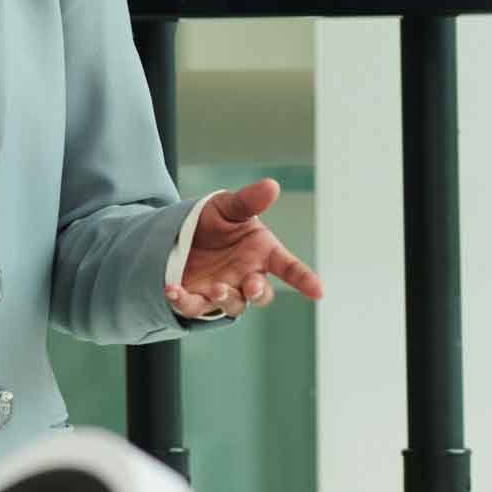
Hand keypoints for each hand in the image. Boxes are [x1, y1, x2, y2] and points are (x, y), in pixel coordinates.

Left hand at [165, 179, 322, 319]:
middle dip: (258, 291)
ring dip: (226, 298)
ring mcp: (224, 291)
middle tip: (251, 284)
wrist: (180, 233)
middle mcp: (246, 276)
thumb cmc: (214, 221)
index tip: (318, 291)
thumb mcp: (228, 206)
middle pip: (261, 293)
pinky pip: (194, 307)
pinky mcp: (198, 299)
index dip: (304, 279)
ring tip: (216, 288)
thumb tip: (272, 185)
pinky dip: (184, 302)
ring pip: (232, 305)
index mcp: (262, 253)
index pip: (288, 267)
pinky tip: (172, 291)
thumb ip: (249, 200)